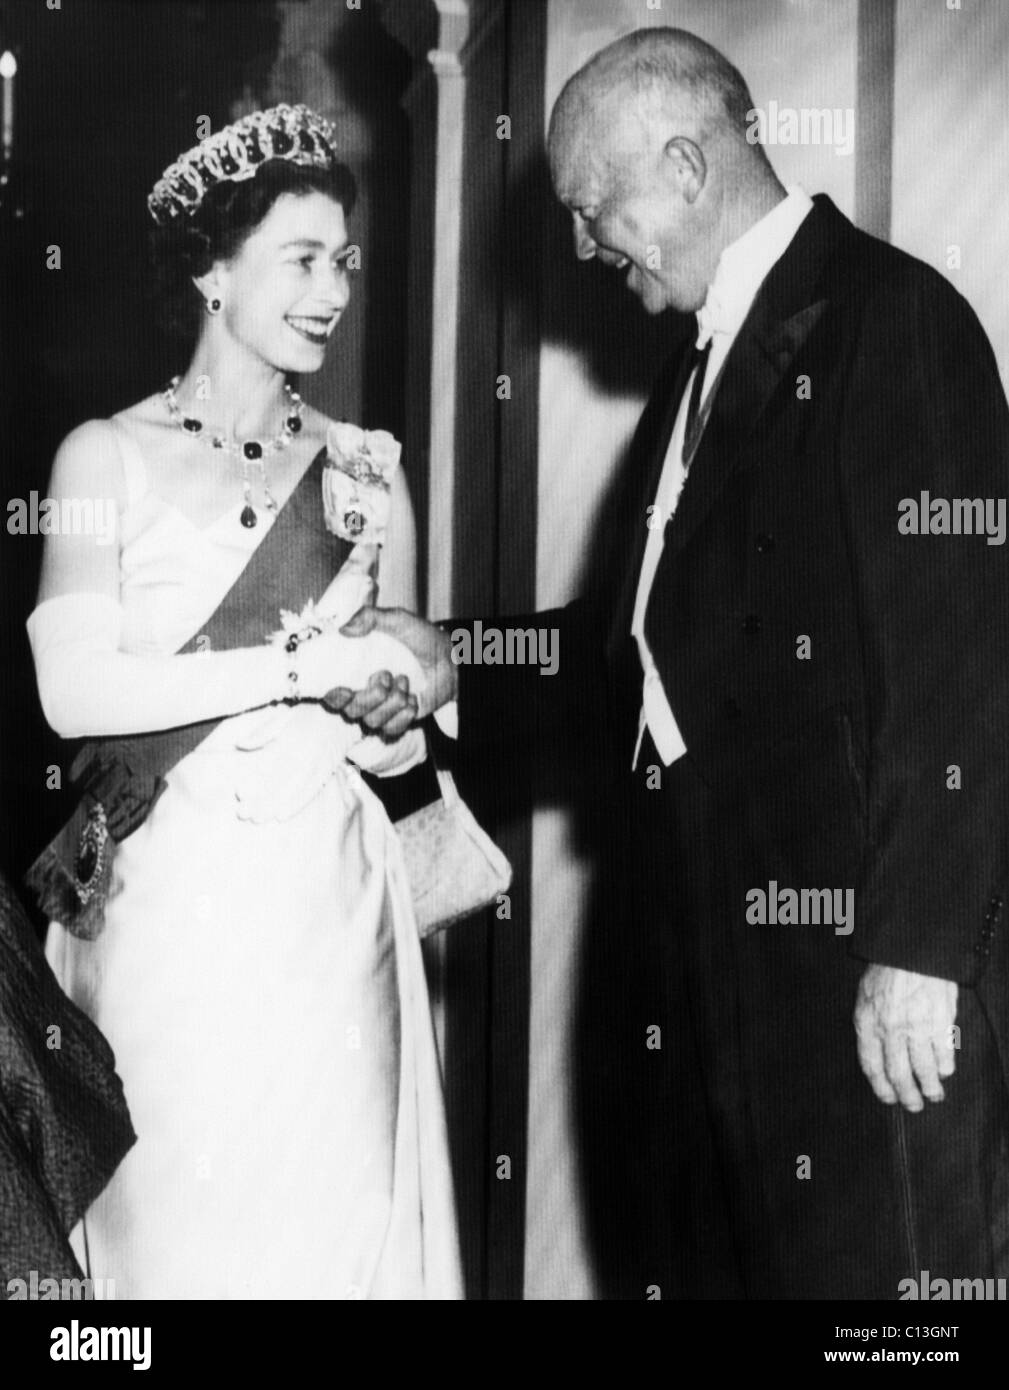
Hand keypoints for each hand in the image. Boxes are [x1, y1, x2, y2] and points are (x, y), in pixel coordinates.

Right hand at [338, 606, 456, 722]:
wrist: (451, 659)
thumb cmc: (421, 639)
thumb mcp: (397, 620)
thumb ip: (370, 618)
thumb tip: (343, 629)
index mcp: (356, 672)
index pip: (332, 694)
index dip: (333, 696)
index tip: (344, 689)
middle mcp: (364, 694)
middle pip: (350, 711)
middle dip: (369, 696)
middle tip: (387, 676)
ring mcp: (381, 710)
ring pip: (372, 721)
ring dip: (392, 701)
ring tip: (405, 682)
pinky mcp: (398, 722)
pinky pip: (391, 730)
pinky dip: (404, 715)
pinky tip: (413, 699)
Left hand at [854, 964, 957, 1111]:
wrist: (913, 949)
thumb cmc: (887, 970)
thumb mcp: (864, 995)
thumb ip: (869, 1024)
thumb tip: (876, 1053)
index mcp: (867, 1022)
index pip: (871, 1066)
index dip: (880, 1087)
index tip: (888, 1098)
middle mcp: (890, 1030)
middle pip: (898, 1075)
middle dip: (907, 1096)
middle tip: (913, 1106)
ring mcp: (916, 1028)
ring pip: (924, 1071)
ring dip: (930, 1089)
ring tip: (934, 1096)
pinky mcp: (940, 1024)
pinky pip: (944, 1056)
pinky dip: (946, 1068)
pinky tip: (945, 1072)